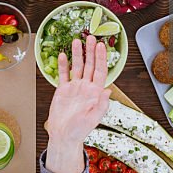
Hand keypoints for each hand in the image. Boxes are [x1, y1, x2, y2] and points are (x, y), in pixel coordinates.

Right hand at [43, 35, 111, 172]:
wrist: (64, 135)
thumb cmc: (80, 130)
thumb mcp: (94, 118)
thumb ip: (102, 104)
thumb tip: (109, 90)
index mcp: (95, 92)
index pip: (100, 71)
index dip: (101, 58)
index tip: (101, 46)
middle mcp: (86, 87)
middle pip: (90, 65)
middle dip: (90, 51)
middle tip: (90, 37)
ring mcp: (75, 87)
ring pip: (77, 66)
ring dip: (77, 54)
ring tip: (76, 41)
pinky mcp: (63, 90)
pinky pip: (63, 74)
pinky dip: (63, 64)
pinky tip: (63, 55)